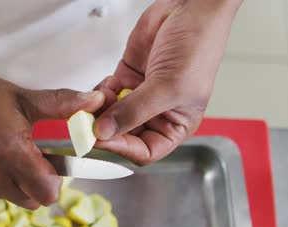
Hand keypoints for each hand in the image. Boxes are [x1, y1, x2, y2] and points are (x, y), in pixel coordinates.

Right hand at [0, 61, 103, 208]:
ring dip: (8, 181)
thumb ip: (61, 105)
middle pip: (29, 200)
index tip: (49, 165)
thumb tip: (96, 102)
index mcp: (11, 152)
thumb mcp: (22, 97)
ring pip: (5, 196)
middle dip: (33, 184)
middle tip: (25, 156)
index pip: (47, 194)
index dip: (53, 182)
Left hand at [93, 0, 240, 164]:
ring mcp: (140, 95)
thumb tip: (105, 132)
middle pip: (123, 134)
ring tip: (97, 103)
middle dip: (106, 130)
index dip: (123, 148)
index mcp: (176, 124)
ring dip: (100, 112)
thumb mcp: (169, 87)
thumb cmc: (198, 46)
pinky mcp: (126, 77)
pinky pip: (105, 93)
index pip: (145, 151)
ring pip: (110, 115)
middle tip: (88, 125)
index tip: (102, 140)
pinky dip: (98, 94)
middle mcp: (157, 113)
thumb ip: (134, 111)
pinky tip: (103, 88)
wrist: (190, 7)